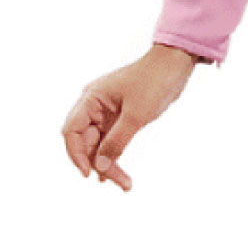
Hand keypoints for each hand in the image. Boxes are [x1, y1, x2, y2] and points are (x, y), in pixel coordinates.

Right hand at [61, 44, 200, 189]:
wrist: (174, 64)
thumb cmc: (154, 82)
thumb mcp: (136, 115)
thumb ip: (117, 141)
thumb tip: (100, 166)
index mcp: (91, 99)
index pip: (72, 131)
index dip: (76, 155)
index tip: (88, 174)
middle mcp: (94, 106)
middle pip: (87, 142)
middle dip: (99, 164)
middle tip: (120, 183)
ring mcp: (106, 112)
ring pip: (99, 144)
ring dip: (109, 163)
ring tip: (125, 184)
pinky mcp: (119, 117)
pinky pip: (110, 140)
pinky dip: (114, 155)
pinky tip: (117, 174)